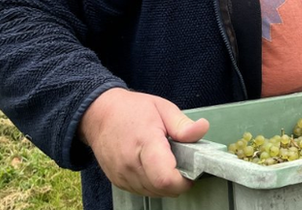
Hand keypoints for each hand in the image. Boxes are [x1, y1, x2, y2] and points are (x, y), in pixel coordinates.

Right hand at [78, 88, 209, 196]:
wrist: (99, 115)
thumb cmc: (131, 109)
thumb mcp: (162, 108)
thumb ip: (182, 124)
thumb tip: (202, 128)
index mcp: (145, 142)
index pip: (165, 178)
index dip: (184, 181)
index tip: (192, 171)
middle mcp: (131, 163)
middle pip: (161, 189)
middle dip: (178, 182)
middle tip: (182, 164)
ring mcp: (122, 175)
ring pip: (153, 193)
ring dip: (165, 184)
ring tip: (166, 163)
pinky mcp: (118, 181)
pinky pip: (142, 191)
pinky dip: (152, 184)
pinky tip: (153, 167)